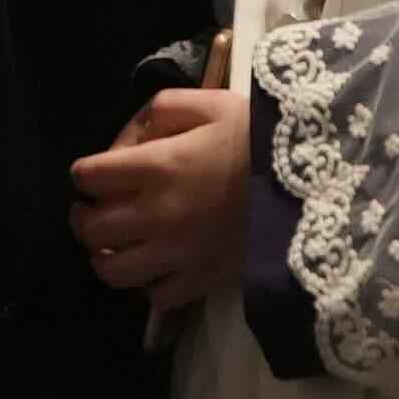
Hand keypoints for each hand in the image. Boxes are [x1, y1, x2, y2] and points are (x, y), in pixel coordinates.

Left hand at [70, 85, 248, 315]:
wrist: (314, 185)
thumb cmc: (260, 137)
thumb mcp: (212, 103)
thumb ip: (163, 110)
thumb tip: (130, 140)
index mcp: (158, 166)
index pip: (90, 176)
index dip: (84, 172)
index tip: (92, 172)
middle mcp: (158, 215)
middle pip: (92, 230)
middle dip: (83, 216)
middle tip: (92, 208)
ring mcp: (178, 254)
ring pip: (114, 272)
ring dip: (104, 257)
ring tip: (113, 245)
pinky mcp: (202, 281)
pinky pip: (156, 295)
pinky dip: (148, 283)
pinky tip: (157, 264)